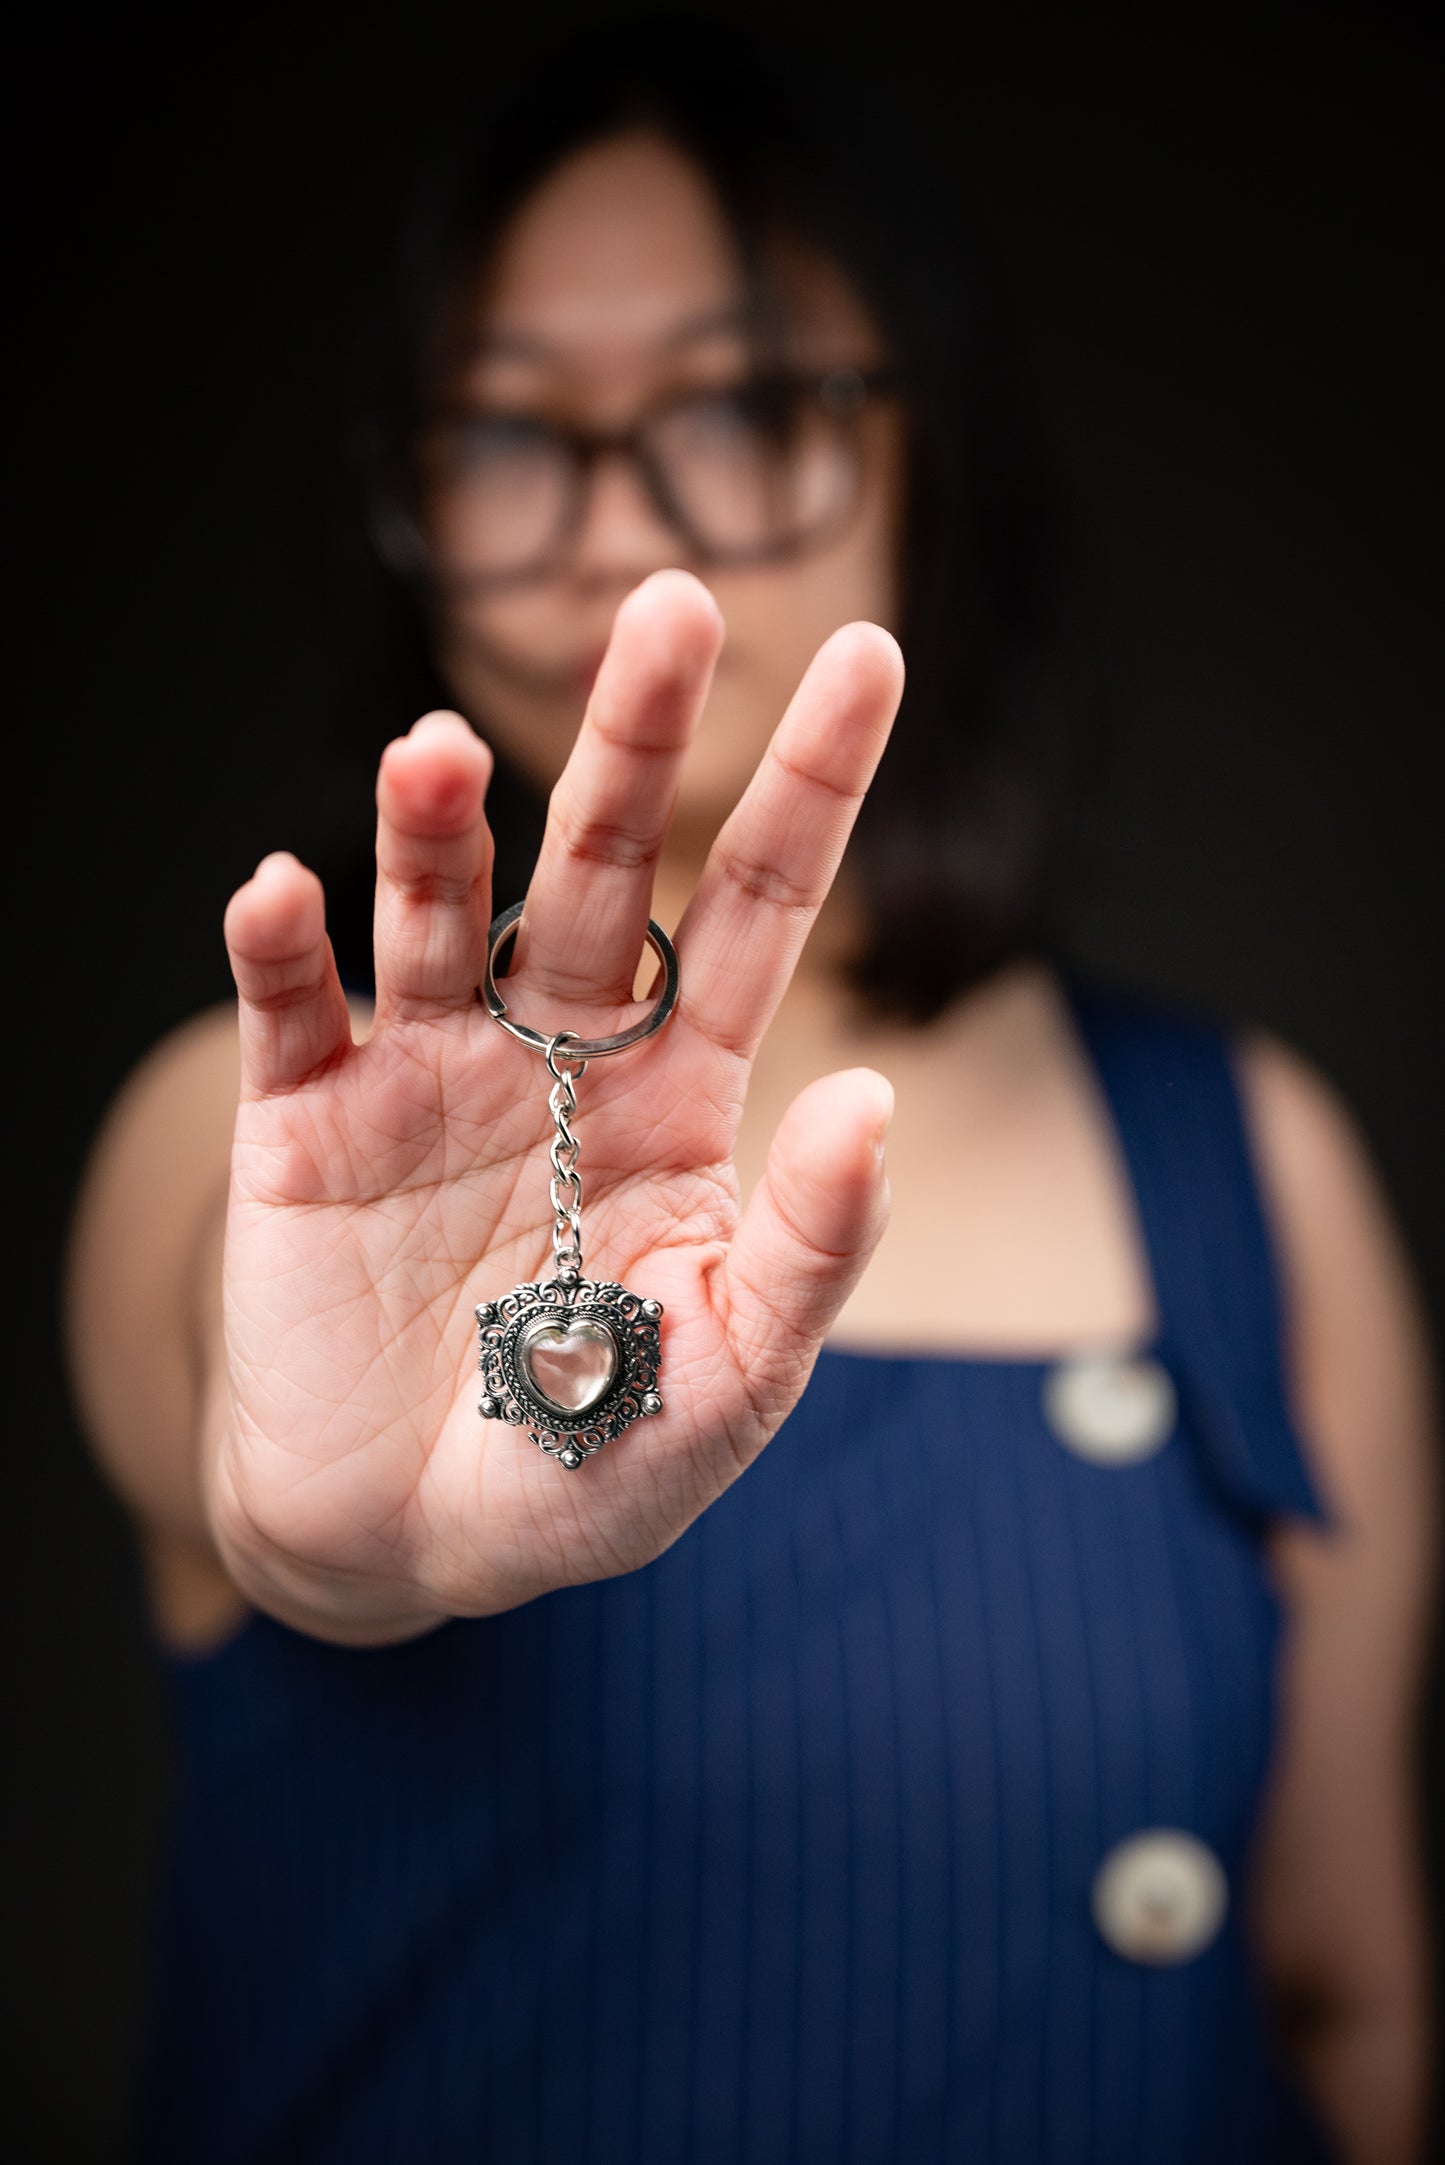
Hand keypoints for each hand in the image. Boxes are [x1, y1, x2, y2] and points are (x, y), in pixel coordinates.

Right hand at [213, 570, 902, 1640]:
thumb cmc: (586, 1461)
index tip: (872, 652)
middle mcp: (556, 1053)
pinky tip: (281, 887)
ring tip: (436, 753)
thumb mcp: (732, 1378)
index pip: (758, 912)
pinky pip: (291, 1009)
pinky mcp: (308, 1123)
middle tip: (673, 609)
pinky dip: (280, 944)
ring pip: (438, 908)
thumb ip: (810, 1250)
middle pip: (604, 866)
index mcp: (676, 1095)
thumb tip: (874, 1095)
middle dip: (638, 740)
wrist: (406, 1540)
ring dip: (434, 824)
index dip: (811, 788)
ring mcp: (427, 1075)